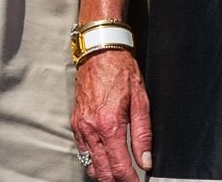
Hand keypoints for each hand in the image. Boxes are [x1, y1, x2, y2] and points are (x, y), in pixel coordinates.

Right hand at [72, 49, 151, 180]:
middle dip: (117, 181)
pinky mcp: (75, 124)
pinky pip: (83, 152)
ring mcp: (81, 128)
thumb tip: (145, 161)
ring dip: (105, 175)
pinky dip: (94, 162)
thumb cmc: (121, 71)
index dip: (130, 181)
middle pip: (103, 173)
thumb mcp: (140, 101)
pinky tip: (106, 161)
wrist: (99, 52)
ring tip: (120, 174)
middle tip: (130, 181)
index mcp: (110, 124)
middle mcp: (91, 129)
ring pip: (91, 166)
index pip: (119, 167)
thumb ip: (143, 134)